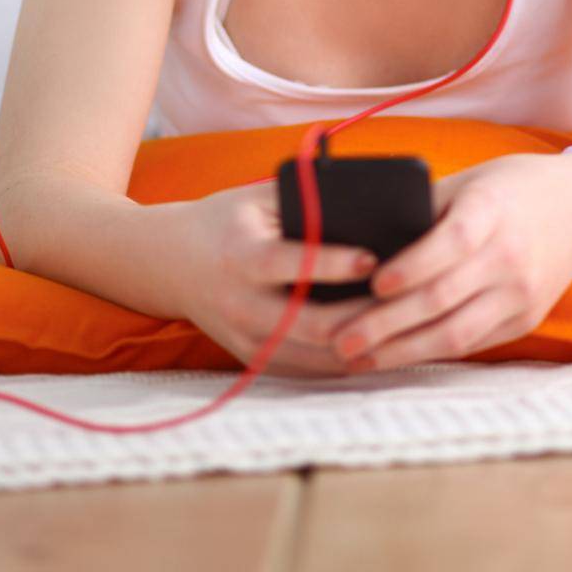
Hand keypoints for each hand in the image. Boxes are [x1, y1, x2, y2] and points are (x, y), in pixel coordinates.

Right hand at [175, 180, 380, 376]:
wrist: (169, 263)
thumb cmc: (228, 220)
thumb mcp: (258, 199)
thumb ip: (305, 199)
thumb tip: (367, 201)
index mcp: (242, 256)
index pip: (291, 264)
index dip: (334, 264)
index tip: (374, 257)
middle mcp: (241, 304)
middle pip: (309, 323)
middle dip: (360, 315)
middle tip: (403, 302)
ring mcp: (244, 339)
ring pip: (311, 357)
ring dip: (358, 347)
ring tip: (399, 330)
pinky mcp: (251, 360)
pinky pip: (303, 372)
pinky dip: (340, 364)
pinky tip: (374, 351)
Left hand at [326, 153, 571, 372]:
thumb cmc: (507, 189)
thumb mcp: (469, 183)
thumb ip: (424, 211)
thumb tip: (358, 242)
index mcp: (493, 210)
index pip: (453, 242)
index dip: (413, 265)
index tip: (374, 282)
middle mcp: (511, 255)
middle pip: (445, 296)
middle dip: (387, 322)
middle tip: (340, 337)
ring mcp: (522, 293)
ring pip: (457, 332)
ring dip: (402, 349)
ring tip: (356, 356)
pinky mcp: (526, 319)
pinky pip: (472, 342)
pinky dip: (429, 352)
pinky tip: (394, 355)